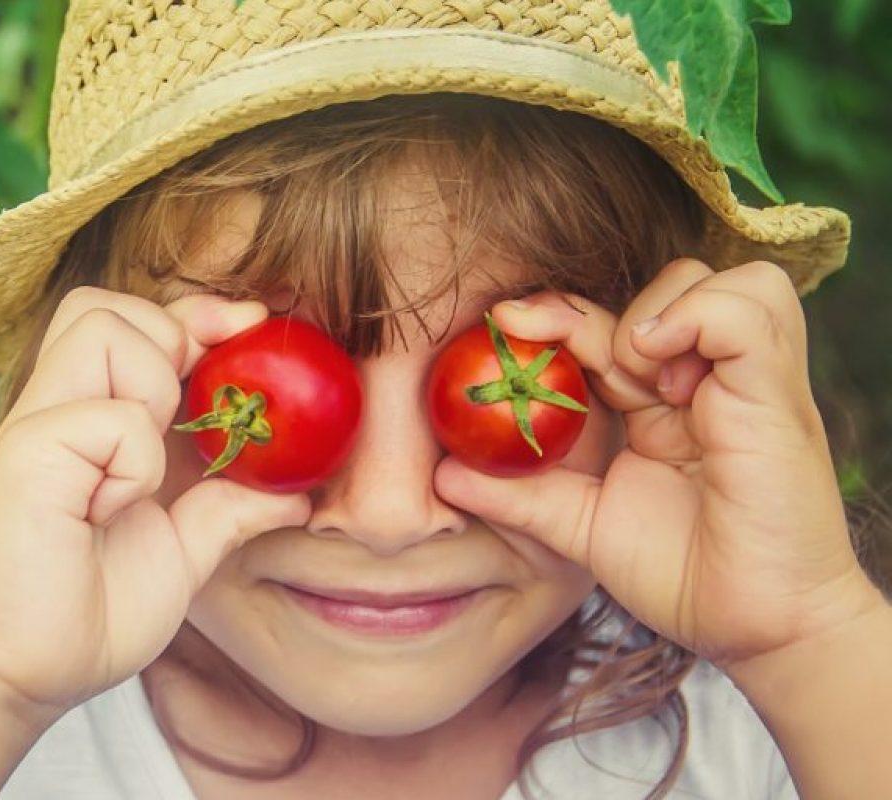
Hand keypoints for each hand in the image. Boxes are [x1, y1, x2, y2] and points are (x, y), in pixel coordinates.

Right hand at [0, 287, 311, 714]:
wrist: (22, 673)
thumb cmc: (86, 614)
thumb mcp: (182, 554)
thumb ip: (228, 510)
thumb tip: (298, 493)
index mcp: (87, 420)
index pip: (134, 322)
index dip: (196, 313)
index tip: (250, 329)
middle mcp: (55, 408)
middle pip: (102, 303)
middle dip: (166, 333)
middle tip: (185, 409)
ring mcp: (36, 426)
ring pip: (101, 327)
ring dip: (149, 384)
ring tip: (141, 464)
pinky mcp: (27, 454)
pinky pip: (113, 416)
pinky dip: (137, 460)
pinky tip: (111, 508)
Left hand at [434, 259, 883, 669]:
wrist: (757, 629)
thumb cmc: (686, 578)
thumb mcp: (584, 527)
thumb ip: (521, 496)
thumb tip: (445, 476)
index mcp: (663, 403)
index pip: (607, 326)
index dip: (554, 316)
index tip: (501, 323)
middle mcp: (707, 380)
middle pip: (657, 288)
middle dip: (588, 311)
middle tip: (552, 354)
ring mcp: (747, 380)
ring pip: (713, 278)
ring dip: (657, 310)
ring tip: (637, 383)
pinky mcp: (777, 388)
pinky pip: (748, 304)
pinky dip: (698, 316)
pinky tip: (662, 377)